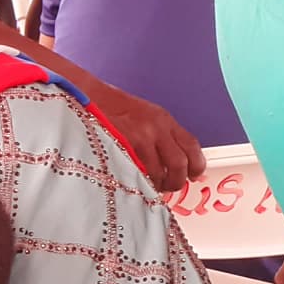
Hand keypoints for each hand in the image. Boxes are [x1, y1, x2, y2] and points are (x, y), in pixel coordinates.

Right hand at [84, 84, 205, 193]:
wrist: (87, 98)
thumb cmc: (113, 111)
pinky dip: (138, 182)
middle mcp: (155, 128)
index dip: (197, 165)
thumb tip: (180, 165)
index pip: (192, 146)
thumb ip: (164, 138)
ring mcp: (138, 138)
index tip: (193, 175)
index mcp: (163, 119)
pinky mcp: (122, 147)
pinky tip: (134, 182)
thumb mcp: (145, 117)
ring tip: (147, 185)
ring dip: (155, 185)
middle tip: (169, 186)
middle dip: (176, 181)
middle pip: (179, 164)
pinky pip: (137, 174)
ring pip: (158, 174)